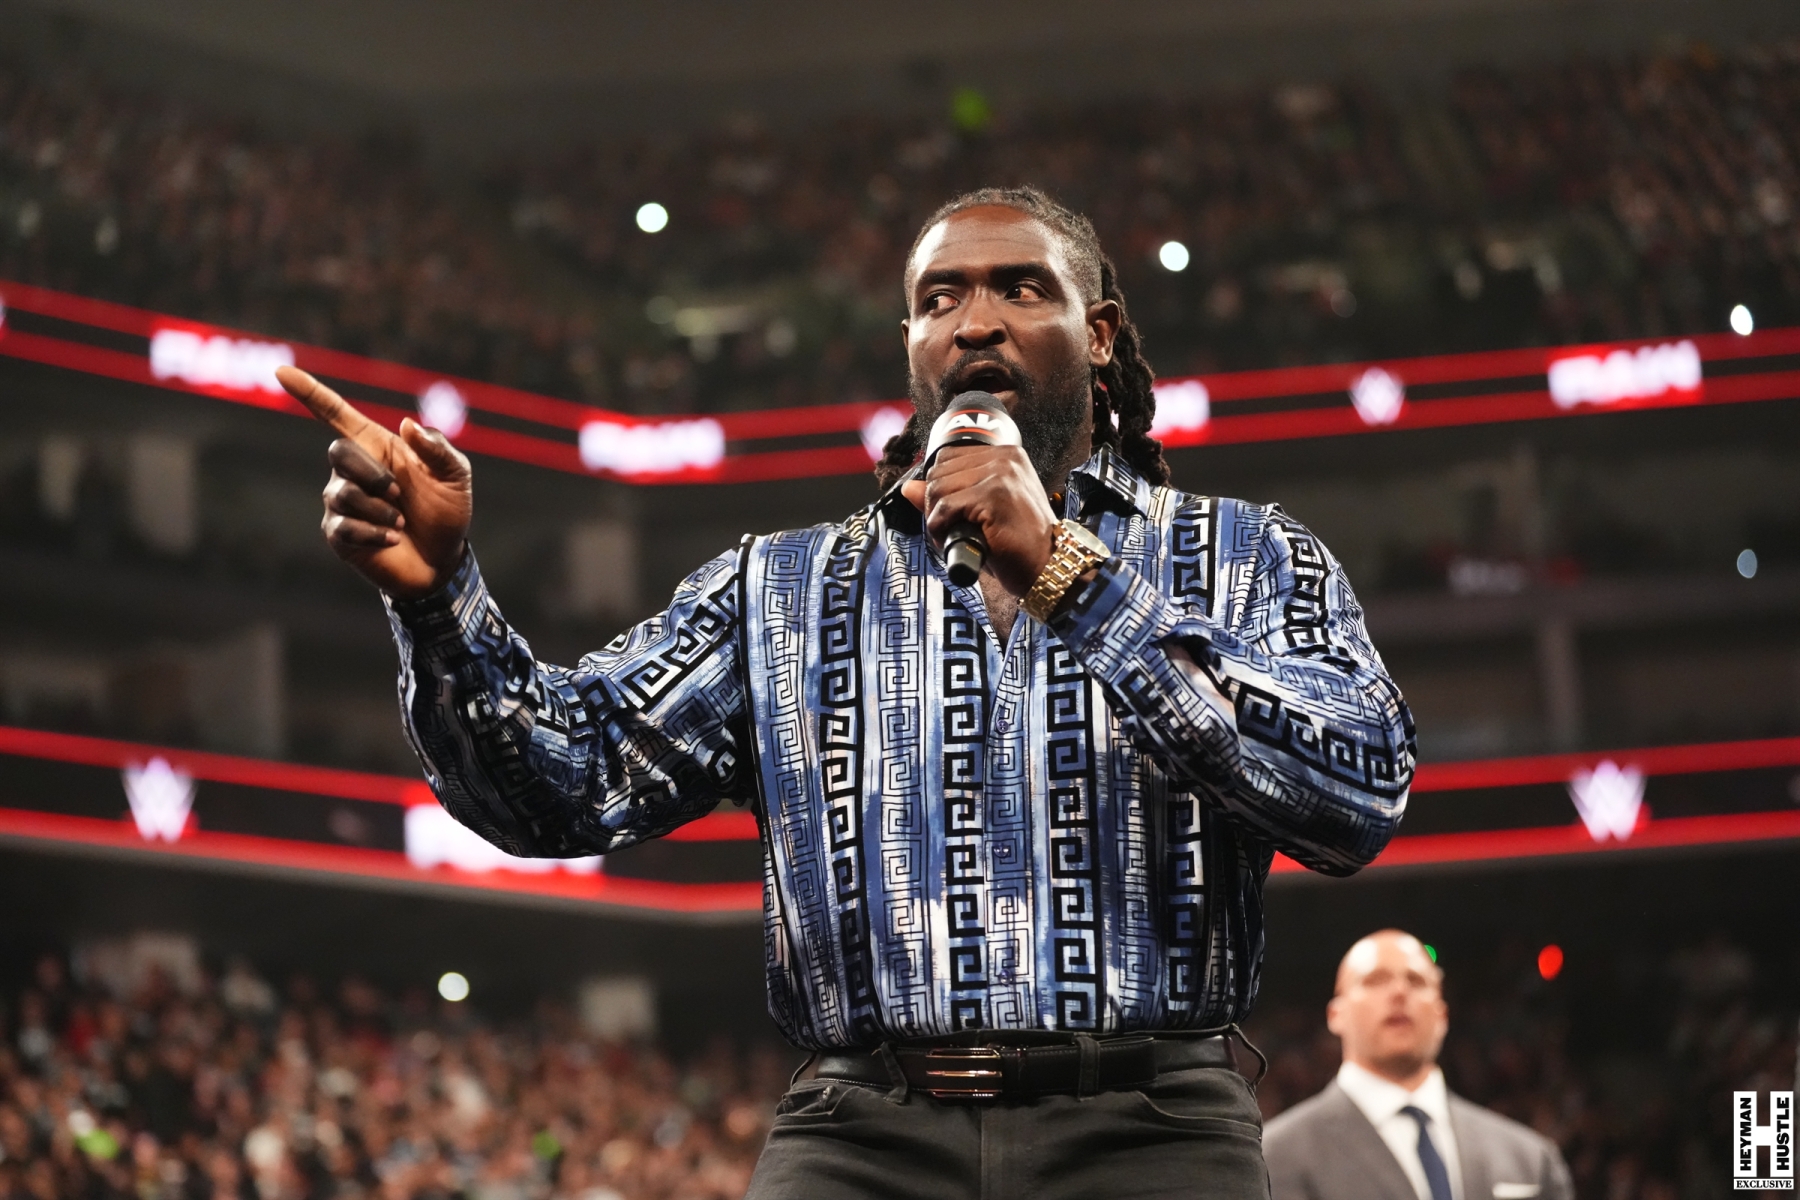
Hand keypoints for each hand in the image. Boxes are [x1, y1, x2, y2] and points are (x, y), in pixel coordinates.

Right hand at [277, 365, 472, 598]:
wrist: (443, 560)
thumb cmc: (446, 511)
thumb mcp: (455, 476)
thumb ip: (438, 449)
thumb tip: (407, 425)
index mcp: (377, 447)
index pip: (335, 414)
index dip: (309, 392)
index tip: (282, 371)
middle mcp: (352, 471)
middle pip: (338, 452)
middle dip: (371, 473)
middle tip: (398, 494)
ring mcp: (341, 502)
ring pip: (343, 494)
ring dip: (380, 510)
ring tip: (401, 523)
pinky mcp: (338, 534)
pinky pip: (344, 527)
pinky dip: (374, 533)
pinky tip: (392, 538)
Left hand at [900, 444, 1056, 596]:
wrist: (1047, 567)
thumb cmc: (1016, 544)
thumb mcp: (978, 514)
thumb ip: (945, 496)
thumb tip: (908, 487)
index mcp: (1006, 455)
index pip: (947, 458)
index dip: (939, 489)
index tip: (950, 513)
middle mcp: (1005, 458)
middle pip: (938, 472)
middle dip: (934, 505)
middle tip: (949, 529)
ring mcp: (1001, 474)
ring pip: (938, 488)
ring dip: (935, 518)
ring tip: (952, 536)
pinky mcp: (994, 495)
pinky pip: (946, 507)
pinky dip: (940, 528)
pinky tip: (953, 540)